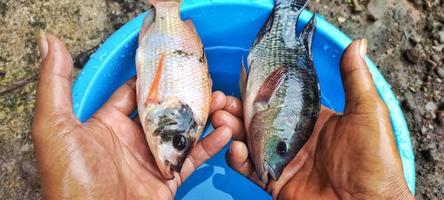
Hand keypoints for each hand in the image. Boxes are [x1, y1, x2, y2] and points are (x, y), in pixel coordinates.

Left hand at [32, 32, 231, 199]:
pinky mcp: (168, 177)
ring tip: (221, 99)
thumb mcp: (55, 126)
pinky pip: (193, 157)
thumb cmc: (69, 179)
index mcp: (107, 124)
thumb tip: (50, 43)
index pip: (134, 91)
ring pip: (183, 130)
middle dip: (185, 92)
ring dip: (203, 114)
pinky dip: (211, 144)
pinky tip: (226, 130)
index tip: (172, 59)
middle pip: (164, 108)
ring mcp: (152, 158)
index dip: (152, 75)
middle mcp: (131, 139)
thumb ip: (56, 84)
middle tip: (204, 78)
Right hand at [212, 40, 414, 199]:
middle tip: (223, 101)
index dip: (261, 89)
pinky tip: (235, 148)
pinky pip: (251, 168)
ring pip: (250, 141)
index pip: (280, 99)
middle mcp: (295, 138)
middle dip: (239, 109)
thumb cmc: (375, 161)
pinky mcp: (276, 182)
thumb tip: (357, 44)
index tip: (243, 78)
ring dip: (232, 129)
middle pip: (259, 119)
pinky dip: (238, 158)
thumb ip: (355, 80)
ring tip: (221, 119)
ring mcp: (284, 160)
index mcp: (313, 119)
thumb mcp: (368, 113)